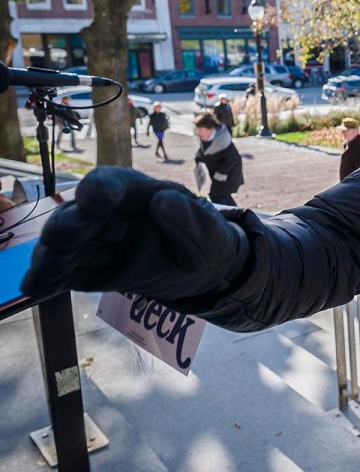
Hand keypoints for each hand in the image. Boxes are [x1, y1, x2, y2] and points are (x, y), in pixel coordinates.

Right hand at [21, 167, 248, 303]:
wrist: (202, 272)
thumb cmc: (205, 241)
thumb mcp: (210, 231)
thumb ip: (190, 217)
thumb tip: (163, 202)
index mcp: (136, 193)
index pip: (110, 183)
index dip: (101, 188)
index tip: (96, 197)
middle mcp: (106, 214)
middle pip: (78, 214)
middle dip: (67, 225)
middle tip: (59, 238)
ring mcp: (93, 243)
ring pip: (64, 246)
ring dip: (50, 256)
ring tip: (42, 271)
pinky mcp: (86, 271)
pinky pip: (63, 274)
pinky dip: (47, 280)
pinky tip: (36, 288)